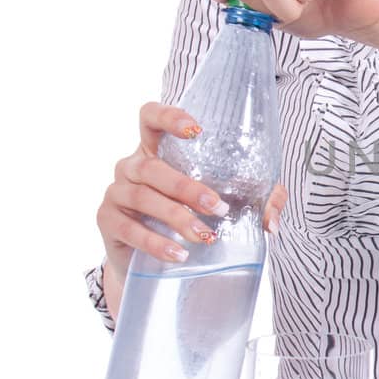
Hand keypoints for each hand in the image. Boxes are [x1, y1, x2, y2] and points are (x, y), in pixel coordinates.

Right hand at [97, 101, 287, 281]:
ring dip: (176, 216)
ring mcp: (116, 192)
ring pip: (143, 197)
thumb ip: (256, 201)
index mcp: (156, 149)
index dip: (169, 117)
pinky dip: (155, 242)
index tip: (195, 131)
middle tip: (218, 208)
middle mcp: (131, 165)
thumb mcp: (224, 203)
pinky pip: (129, 228)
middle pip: (153, 167)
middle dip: (187, 187)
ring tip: (204, 236)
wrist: (147, 262)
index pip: (150, 117)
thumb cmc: (188, 217)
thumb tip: (271, 222)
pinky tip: (178, 253)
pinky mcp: (107, 221)